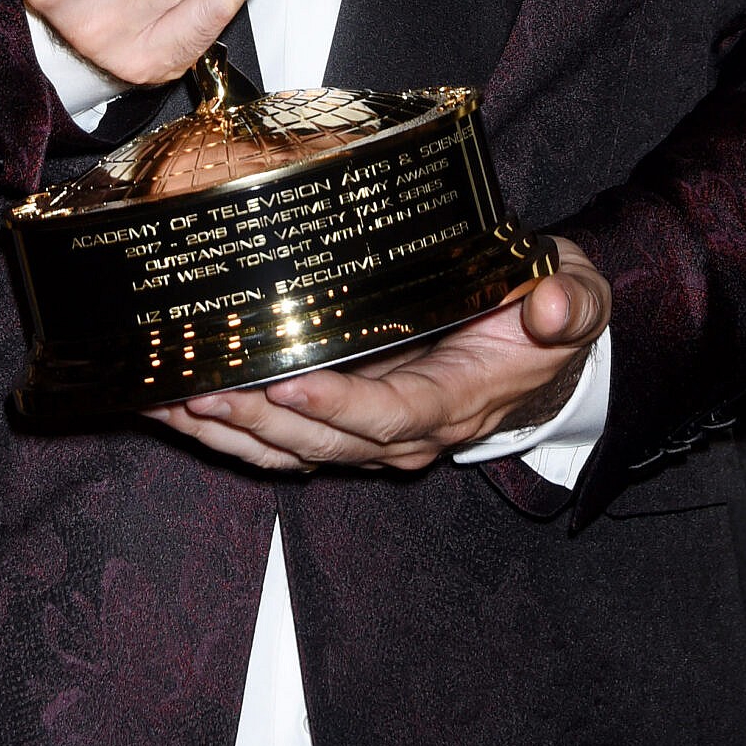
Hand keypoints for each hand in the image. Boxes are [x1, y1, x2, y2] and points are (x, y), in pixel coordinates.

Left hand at [149, 237, 608, 472]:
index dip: (337, 406)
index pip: (392, 414)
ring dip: (229, 433)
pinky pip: (283, 441)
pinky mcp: (348, 422)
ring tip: (170, 401)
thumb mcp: (575, 296)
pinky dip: (232, 432)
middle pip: (324, 441)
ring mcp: (374, 434)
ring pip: (293, 449)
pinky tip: (181, 406)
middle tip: (197, 390)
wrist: (542, 343)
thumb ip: (569, 303)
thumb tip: (553, 310)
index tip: (284, 381)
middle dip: (255, 421)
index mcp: (458, 400)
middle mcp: (409, 431)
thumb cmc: (545, 310)